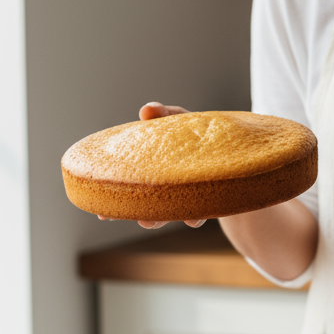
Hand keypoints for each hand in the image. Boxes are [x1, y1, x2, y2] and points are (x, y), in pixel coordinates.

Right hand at [96, 101, 205, 229]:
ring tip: (149, 222)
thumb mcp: (180, 120)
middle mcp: (162, 186)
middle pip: (143, 203)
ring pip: (165, 214)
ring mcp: (182, 196)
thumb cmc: (196, 132)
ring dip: (157, 220)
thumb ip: (163, 114)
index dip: (112, 196)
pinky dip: (193, 219)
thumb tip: (146, 111)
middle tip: (125, 218)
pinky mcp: (204, 204)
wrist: (231, 148)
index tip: (101, 214)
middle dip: (134, 213)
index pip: (124, 181)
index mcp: (149, 166)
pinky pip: (196, 216)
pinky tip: (191, 220)